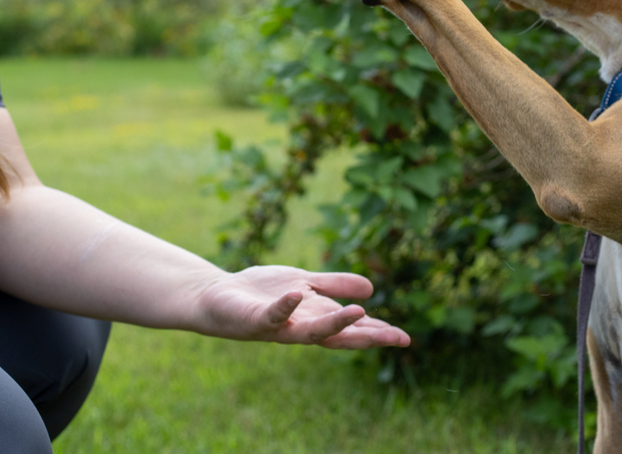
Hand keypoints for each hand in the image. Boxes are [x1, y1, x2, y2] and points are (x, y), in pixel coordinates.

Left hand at [194, 265, 409, 348]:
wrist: (215, 296)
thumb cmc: (261, 292)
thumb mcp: (306, 284)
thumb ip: (335, 285)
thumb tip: (373, 289)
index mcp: (315, 319)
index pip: (352, 329)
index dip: (378, 333)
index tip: (405, 339)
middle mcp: (301, 328)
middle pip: (340, 337)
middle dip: (368, 336)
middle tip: (396, 338)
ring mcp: (279, 326)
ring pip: (311, 331)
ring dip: (335, 323)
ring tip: (359, 312)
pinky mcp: (255, 320)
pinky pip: (272, 315)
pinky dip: (285, 307)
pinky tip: (298, 294)